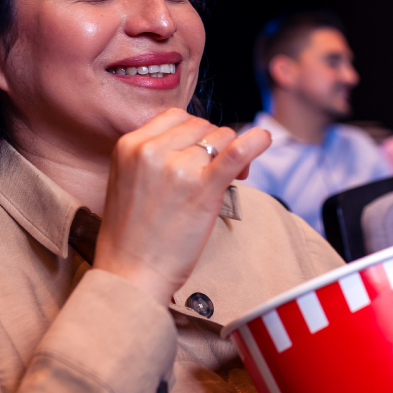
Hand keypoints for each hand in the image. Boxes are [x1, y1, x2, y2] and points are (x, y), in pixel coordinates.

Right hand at [93, 108, 271, 305]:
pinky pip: (235, 153)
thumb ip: (154, 155)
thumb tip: (202, 142)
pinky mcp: (201, 188)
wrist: (129, 274)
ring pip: (221, 137)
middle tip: (218, 172)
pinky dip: (256, 143)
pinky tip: (265, 139)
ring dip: (231, 154)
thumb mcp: (128, 179)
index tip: (202, 154)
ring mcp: (177, 167)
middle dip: (215, 144)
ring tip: (231, 179)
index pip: (176, 117)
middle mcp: (151, 150)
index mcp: (130, 145)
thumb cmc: (132, 235)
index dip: (195, 133)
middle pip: (201, 125)